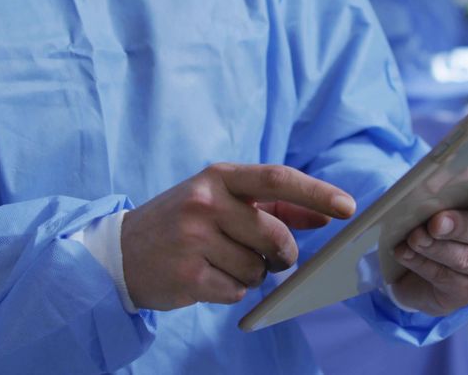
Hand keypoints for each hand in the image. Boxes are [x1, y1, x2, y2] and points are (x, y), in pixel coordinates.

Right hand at [121, 163, 355, 310]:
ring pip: (258, 269)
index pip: (277, 177)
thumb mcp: (222, 201)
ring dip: (252, 274)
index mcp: (218, 176)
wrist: (120, 252)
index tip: (347, 207)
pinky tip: (208, 278)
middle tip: (274, 258)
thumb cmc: (183, 222)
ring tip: (222, 263)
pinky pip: (237, 292)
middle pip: (275, 235)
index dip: (316, 192)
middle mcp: (205, 201)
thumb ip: (274, 205)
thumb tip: (324, 214)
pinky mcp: (187, 275)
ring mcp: (193, 238)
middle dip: (283, 254)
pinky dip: (231, 291)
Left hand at [390, 162, 467, 315]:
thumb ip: (446, 188)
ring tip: (414, 238)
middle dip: (460, 225)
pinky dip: (422, 263)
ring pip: (465, 258)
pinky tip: (405, 253)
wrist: (420, 266)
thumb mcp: (443, 197)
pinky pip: (446, 277)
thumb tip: (434, 187)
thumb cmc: (439, 220)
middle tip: (436, 222)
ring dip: (436, 247)